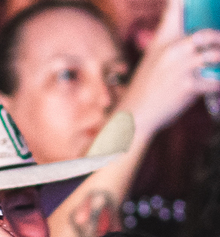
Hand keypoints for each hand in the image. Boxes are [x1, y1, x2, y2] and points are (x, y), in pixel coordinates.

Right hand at [118, 0, 219, 137]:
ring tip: (218, 65)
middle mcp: (171, 50)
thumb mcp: (153, 58)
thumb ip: (171, 41)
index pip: (175, 8)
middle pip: (207, 34)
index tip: (186, 0)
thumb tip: (195, 35)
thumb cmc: (146, 88)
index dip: (181, 0)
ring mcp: (180, 68)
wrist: (134, 117)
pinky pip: (215, 81)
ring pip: (215, 56)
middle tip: (218, 45)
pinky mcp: (187, 86)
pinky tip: (217, 84)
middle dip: (218, 39)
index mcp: (163, 40)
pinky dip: (219, 83)